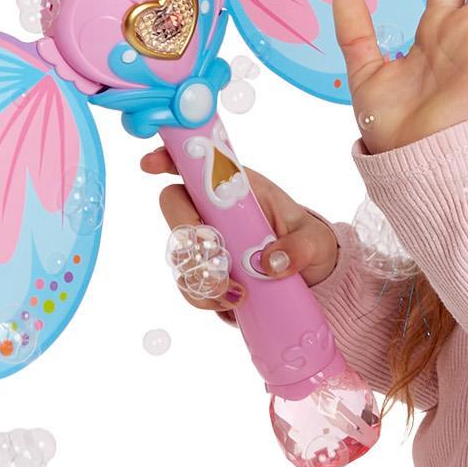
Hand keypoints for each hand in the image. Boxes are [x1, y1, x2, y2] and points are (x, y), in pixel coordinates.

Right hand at [138, 147, 340, 325]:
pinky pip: (191, 287)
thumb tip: (269, 263)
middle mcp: (215, 214)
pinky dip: (206, 299)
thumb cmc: (312, 246)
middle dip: (188, 234)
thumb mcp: (315, 242)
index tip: (151, 165)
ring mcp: (209, 246)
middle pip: (175, 209)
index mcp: (238, 189)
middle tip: (216, 257)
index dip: (169, 159)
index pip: (197, 166)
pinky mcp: (209, 277)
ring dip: (200, 277)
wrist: (316, 284)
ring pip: (179, 255)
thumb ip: (299, 248)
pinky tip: (235, 306)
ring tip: (236, 295)